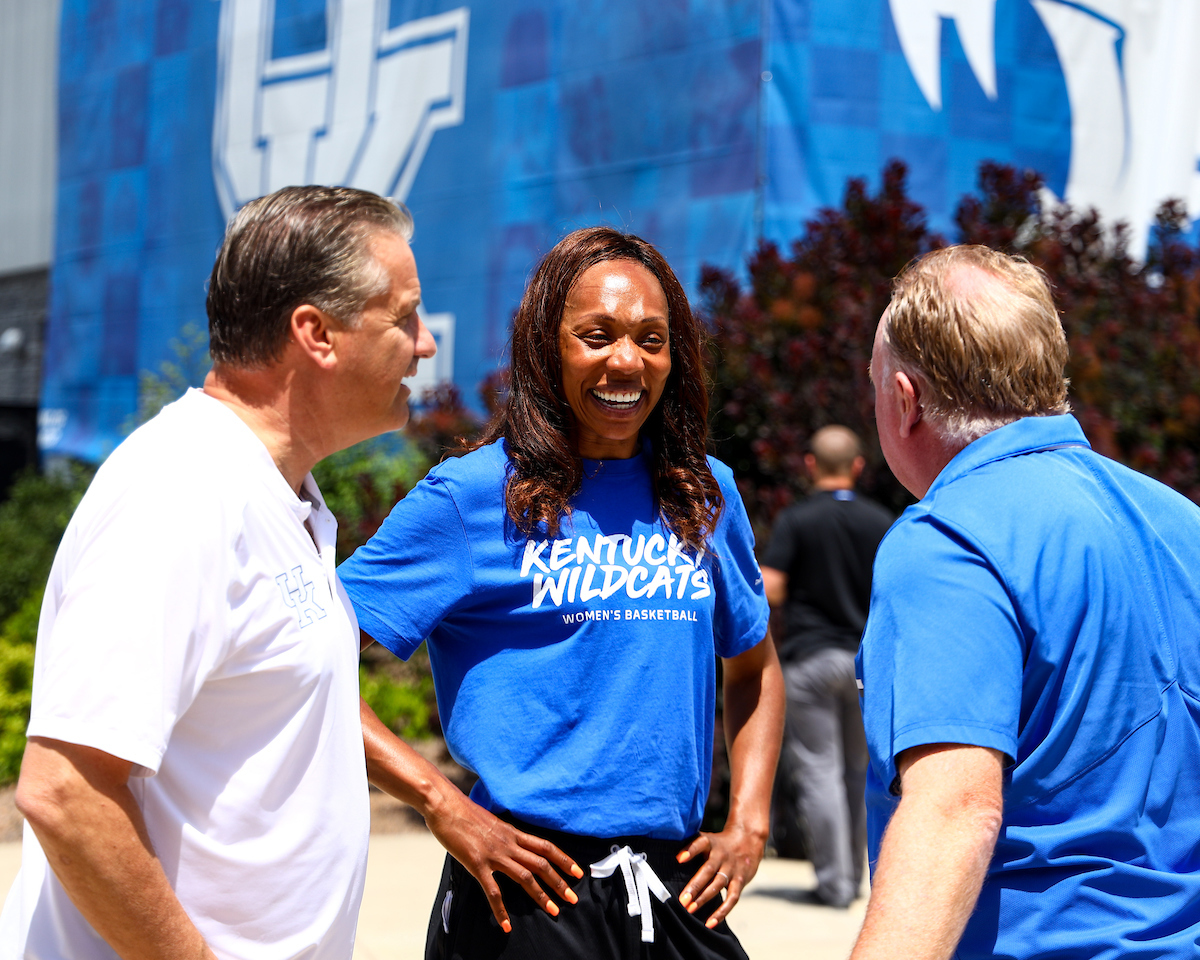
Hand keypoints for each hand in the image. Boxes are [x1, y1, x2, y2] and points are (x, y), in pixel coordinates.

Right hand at [424, 791, 583, 932]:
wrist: (444, 804)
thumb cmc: (464, 812)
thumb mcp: (491, 822)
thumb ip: (502, 834)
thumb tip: (509, 842)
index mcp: (512, 832)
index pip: (545, 847)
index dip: (563, 859)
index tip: (577, 872)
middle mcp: (508, 843)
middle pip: (541, 864)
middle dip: (559, 882)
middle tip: (572, 899)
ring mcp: (494, 854)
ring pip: (525, 877)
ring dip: (541, 895)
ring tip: (553, 910)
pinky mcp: (477, 864)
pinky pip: (493, 891)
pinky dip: (500, 910)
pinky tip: (506, 925)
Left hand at [675, 821, 766, 928]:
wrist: (748, 841)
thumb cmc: (719, 844)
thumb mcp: (707, 839)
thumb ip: (690, 845)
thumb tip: (666, 851)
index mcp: (711, 843)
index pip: (700, 843)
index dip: (690, 850)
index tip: (678, 859)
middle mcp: (721, 855)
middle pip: (708, 870)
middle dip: (695, 886)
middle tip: (682, 900)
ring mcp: (731, 869)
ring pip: (718, 885)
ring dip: (704, 899)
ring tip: (690, 910)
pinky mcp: (740, 881)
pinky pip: (732, 898)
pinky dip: (722, 912)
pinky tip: (710, 923)